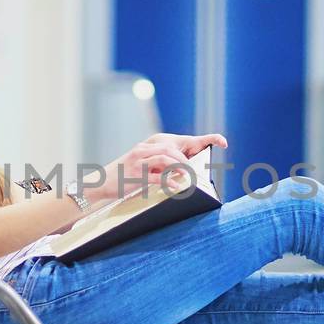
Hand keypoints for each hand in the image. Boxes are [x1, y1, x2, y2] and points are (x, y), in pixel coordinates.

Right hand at [90, 132, 227, 201]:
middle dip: (189, 159)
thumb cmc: (124, 178)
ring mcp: (139, 161)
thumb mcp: (142, 167)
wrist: (101, 184)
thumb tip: (182, 173)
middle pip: (173, 149)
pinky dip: (169, 179)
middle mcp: (144, 149)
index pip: (177, 142)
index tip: (222, 142)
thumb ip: (160, 166)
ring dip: (181, 167)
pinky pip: (156, 175)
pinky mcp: (135, 174)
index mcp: (148, 146)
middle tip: (198, 170)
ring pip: (166, 158)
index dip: (202, 139)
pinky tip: (177, 184)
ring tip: (189, 176)